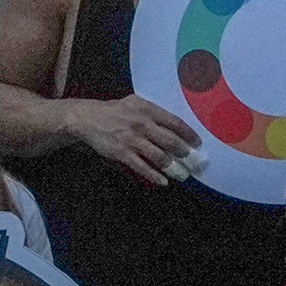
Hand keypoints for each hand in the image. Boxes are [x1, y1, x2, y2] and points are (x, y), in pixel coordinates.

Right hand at [70, 92, 200, 183]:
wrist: (88, 118)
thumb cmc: (115, 111)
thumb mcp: (135, 103)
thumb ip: (153, 112)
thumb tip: (174, 124)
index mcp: (147, 109)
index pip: (174, 122)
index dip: (188, 134)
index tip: (197, 143)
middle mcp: (142, 124)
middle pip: (170, 141)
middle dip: (185, 154)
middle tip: (194, 162)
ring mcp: (132, 139)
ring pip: (159, 156)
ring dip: (173, 168)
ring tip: (182, 174)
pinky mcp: (122, 153)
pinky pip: (142, 167)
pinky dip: (154, 176)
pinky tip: (164, 182)